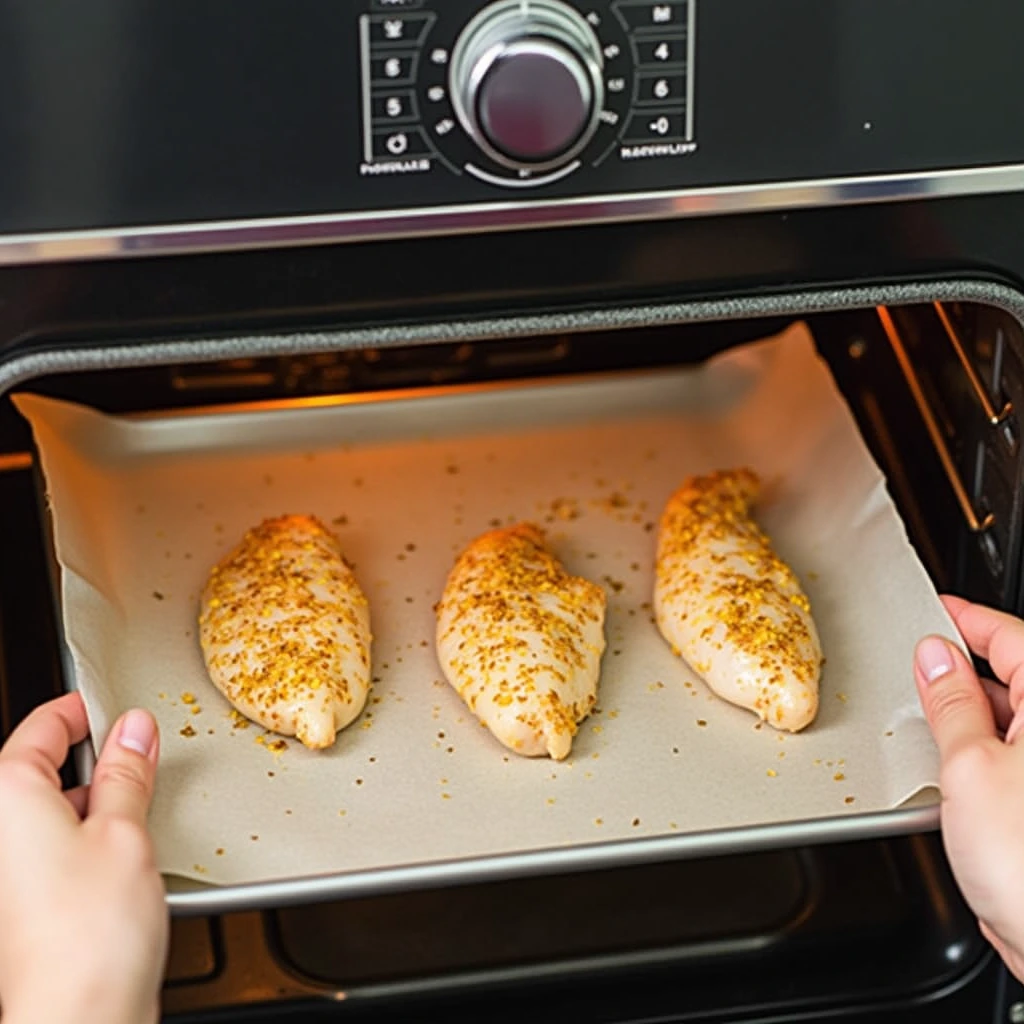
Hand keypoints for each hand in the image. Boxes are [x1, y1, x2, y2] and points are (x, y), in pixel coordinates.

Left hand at [0, 693, 166, 1023]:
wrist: (79, 1016)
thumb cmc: (88, 935)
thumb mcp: (124, 829)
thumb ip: (128, 772)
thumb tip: (133, 731)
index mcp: (8, 796)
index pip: (42, 725)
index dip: (84, 709)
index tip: (116, 707)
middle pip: (43, 767)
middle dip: (96, 760)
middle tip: (143, 760)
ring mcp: (7, 869)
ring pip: (51, 809)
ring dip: (95, 803)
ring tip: (140, 816)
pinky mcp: (23, 902)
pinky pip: (54, 848)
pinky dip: (89, 839)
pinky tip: (125, 857)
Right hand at [915, 595, 1023, 981]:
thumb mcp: (971, 764)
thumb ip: (950, 702)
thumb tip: (935, 657)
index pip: (1012, 637)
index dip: (969, 619)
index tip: (938, 609)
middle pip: (1013, 676)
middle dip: (962, 670)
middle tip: (915, 666)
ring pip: (1009, 719)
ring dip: (967, 715)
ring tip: (925, 719)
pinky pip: (1006, 758)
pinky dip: (975, 752)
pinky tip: (947, 766)